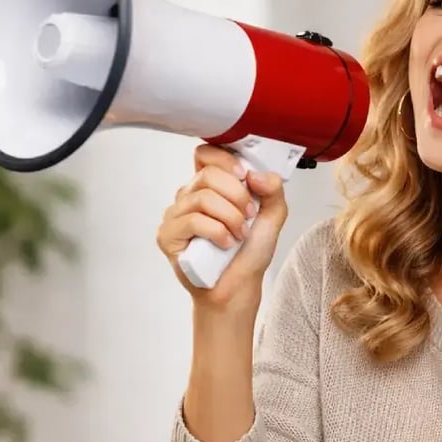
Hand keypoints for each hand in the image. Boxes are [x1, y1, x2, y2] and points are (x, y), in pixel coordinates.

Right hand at [156, 143, 287, 307]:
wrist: (238, 287)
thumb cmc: (249, 253)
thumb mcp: (272, 216)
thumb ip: (273, 190)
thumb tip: (256, 174)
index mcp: (210, 186)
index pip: (205, 154)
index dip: (225, 160)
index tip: (244, 176)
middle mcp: (189, 196)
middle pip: (208, 175)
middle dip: (237, 195)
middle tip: (249, 217)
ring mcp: (176, 215)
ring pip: (202, 197)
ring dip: (230, 217)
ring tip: (239, 234)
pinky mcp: (168, 235)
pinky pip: (192, 220)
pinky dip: (216, 231)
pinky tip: (225, 243)